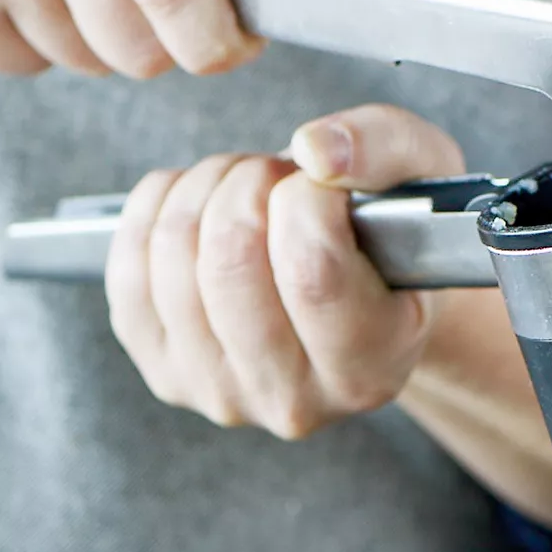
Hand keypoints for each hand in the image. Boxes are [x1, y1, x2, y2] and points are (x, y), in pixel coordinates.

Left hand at [106, 104, 470, 440]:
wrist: (362, 304)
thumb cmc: (395, 243)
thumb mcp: (423, 181)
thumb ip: (385, 149)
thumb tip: (314, 151)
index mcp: (371, 369)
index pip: (311, 270)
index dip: (307, 198)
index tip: (324, 185)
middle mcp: (295, 401)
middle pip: (230, 262)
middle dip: (248, 184)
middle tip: (279, 180)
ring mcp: (221, 395)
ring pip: (174, 256)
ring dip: (205, 189)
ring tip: (246, 191)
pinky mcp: (164, 373)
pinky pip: (128, 268)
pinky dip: (157, 209)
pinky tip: (201, 207)